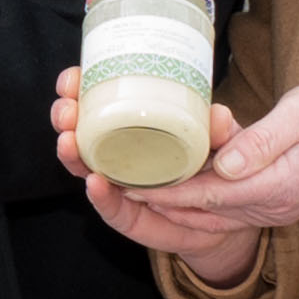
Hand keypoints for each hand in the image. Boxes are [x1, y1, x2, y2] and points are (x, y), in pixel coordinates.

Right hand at [53, 64, 236, 265]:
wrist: (232, 212)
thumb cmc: (222, 165)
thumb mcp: (225, 139)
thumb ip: (221, 130)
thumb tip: (217, 115)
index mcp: (136, 124)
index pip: (98, 101)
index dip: (79, 88)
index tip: (73, 79)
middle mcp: (122, 153)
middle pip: (81, 133)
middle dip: (65, 119)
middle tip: (67, 111)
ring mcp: (124, 187)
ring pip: (87, 170)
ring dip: (72, 156)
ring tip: (68, 142)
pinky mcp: (134, 220)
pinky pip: (114, 211)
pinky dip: (103, 199)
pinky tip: (95, 183)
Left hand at [112, 78, 298, 283]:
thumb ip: (265, 140)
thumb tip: (227, 164)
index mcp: (282, 185)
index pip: (213, 195)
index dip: (170, 193)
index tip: (131, 185)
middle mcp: (272, 206)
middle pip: (204, 211)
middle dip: (157, 202)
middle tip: (112, 187)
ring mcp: (271, 208)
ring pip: (210, 214)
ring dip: (169, 205)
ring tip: (126, 188)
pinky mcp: (268, 202)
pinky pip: (222, 208)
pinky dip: (190, 201)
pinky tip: (163, 187)